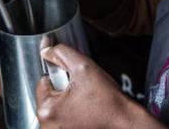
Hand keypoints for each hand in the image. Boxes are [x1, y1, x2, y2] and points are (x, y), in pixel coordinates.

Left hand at [35, 45, 161, 128]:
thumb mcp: (84, 68)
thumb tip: (46, 48)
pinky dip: (72, 113)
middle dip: (64, 89)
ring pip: (57, 106)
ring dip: (68, 101)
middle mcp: (47, 125)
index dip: (62, 76)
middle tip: (83, 92)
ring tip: (86, 102)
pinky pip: (63, 118)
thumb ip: (61, 53)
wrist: (125, 123)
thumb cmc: (108, 103)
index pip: (43, 80)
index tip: (76, 81)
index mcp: (47, 110)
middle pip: (50, 94)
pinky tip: (85, 112)